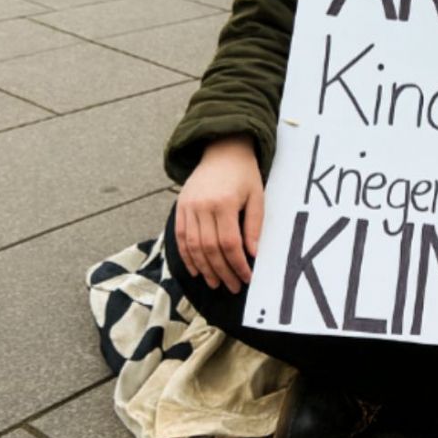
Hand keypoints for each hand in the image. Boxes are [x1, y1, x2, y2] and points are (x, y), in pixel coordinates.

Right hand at [174, 134, 264, 293]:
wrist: (222, 150)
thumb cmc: (244, 175)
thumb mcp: (257, 196)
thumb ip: (254, 225)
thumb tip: (252, 254)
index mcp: (224, 203)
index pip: (229, 243)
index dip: (237, 264)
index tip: (246, 277)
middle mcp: (202, 206)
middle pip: (210, 249)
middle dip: (222, 272)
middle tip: (233, 287)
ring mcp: (188, 207)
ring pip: (193, 246)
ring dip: (204, 269)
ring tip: (215, 284)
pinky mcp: (180, 207)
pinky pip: (180, 237)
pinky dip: (187, 256)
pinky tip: (196, 270)